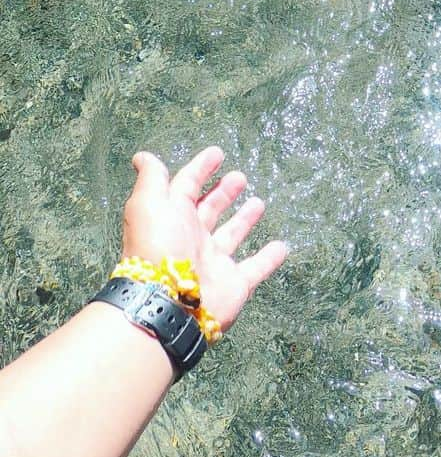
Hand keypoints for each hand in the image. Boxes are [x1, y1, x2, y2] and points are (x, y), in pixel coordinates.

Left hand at [122, 147, 287, 331]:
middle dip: (224, 192)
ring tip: (259, 203)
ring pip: (232, 236)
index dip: (200, 169)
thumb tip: (142, 156)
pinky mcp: (234, 283)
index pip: (187, 187)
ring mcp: (214, 262)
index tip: (217, 153)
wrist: (168, 302)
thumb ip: (151, 179)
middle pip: (210, 210)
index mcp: (173, 217)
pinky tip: (282, 246)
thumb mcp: (148, 204)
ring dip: (244, 220)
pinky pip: (256, 268)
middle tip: (240, 177)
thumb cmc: (158, 246)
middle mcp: (192, 238)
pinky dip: (269, 258)